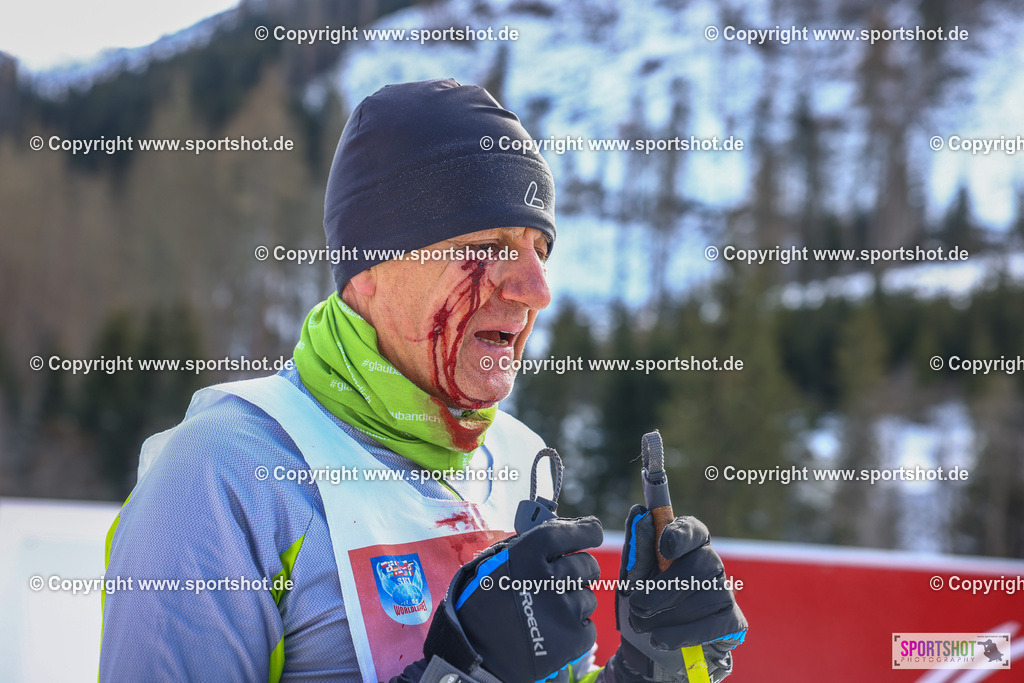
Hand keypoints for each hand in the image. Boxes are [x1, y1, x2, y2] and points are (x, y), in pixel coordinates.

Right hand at [419, 516, 602, 682]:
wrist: (473, 649)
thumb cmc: (485, 601)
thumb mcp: (498, 561)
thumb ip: (532, 545)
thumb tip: (568, 530)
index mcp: (527, 556)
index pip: (569, 533)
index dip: (586, 531)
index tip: (592, 531)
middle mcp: (548, 580)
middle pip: (587, 564)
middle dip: (579, 569)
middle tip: (560, 580)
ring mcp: (564, 611)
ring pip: (589, 596)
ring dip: (574, 601)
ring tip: (548, 611)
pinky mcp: (572, 639)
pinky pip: (589, 626)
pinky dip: (575, 628)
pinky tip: (552, 629)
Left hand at [606, 505, 745, 682]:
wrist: (652, 648)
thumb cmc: (645, 602)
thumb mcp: (634, 577)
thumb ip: (637, 548)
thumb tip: (638, 513)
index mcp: (687, 546)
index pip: (694, 530)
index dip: (682, 535)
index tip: (665, 548)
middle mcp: (710, 563)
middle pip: (701, 563)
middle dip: (666, 586)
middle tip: (637, 603)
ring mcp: (724, 591)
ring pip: (705, 595)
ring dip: (667, 613)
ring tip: (640, 624)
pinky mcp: (732, 620)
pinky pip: (713, 623)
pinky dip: (683, 633)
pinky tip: (659, 639)